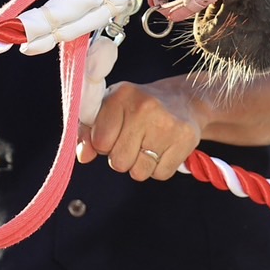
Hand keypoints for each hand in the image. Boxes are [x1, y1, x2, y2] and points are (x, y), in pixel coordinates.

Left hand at [76, 79, 204, 180]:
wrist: (184, 99)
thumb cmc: (138, 107)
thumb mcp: (110, 109)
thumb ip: (88, 131)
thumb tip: (83, 156)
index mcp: (121, 95)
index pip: (99, 141)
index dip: (103, 144)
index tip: (113, 134)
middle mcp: (145, 106)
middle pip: (118, 162)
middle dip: (122, 157)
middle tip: (134, 140)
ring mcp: (167, 123)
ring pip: (139, 172)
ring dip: (140, 165)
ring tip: (149, 144)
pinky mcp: (186, 139)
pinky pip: (160, 174)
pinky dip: (159, 168)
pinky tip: (163, 148)